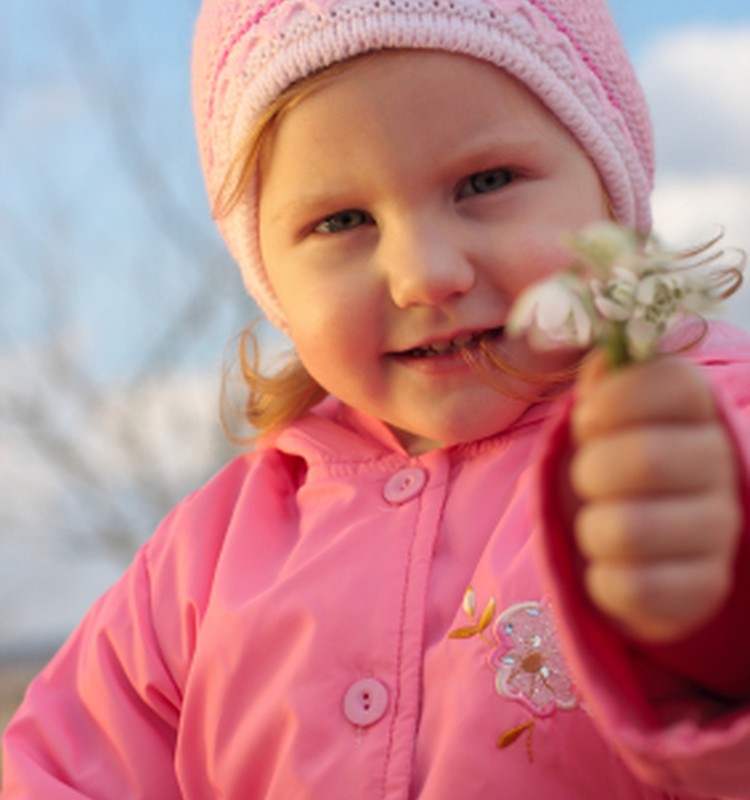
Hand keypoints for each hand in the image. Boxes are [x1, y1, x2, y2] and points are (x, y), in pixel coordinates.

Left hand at [570, 352, 741, 642]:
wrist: (640, 542)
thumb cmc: (614, 462)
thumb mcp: (605, 415)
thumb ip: (604, 382)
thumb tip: (604, 362)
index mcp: (696, 411)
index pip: (675, 383)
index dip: (618, 398)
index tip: (588, 417)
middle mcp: (721, 466)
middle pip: (647, 459)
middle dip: (591, 470)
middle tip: (586, 477)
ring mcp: (719, 531)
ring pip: (630, 531)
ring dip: (592, 528)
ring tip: (598, 522)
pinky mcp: (703, 589)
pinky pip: (634, 587)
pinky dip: (603, 579)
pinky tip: (610, 566)